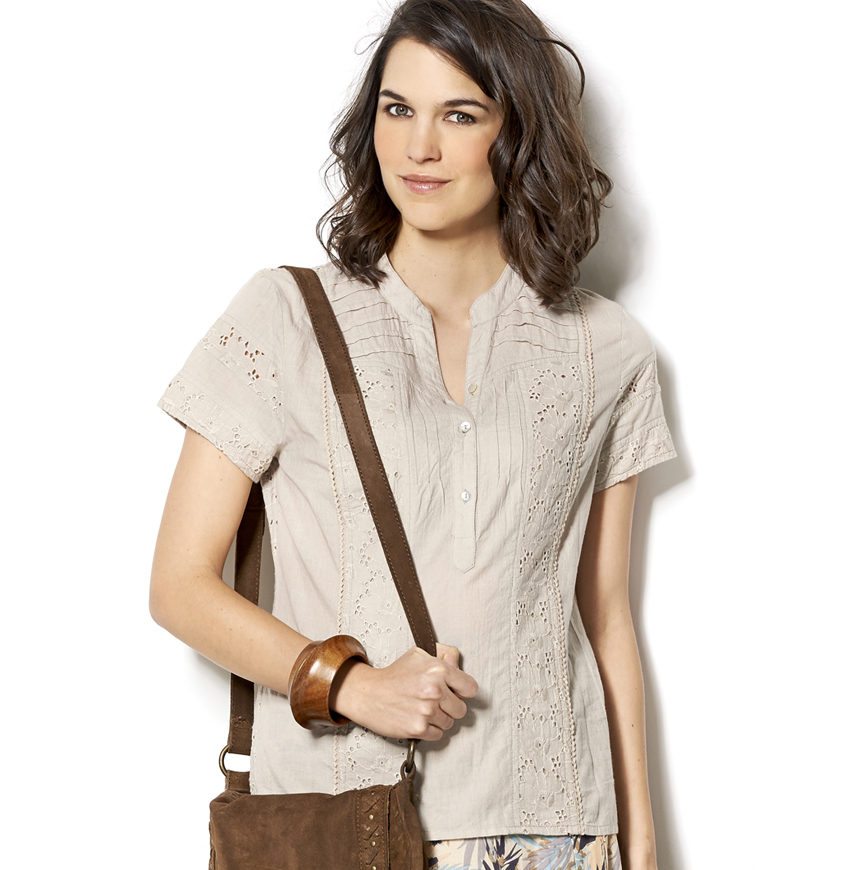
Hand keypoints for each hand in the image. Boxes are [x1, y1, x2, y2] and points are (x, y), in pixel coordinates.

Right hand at [329, 643, 477, 739]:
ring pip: (449, 723)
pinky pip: (438, 735)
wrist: (369, 694)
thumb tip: (457, 662)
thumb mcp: (418, 654)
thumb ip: (444, 653)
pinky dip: (430, 730)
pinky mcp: (419, 728)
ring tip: (423, 708)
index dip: (462, 690)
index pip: (470, 688)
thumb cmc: (394, 674)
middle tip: (435, 700)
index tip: (455, 691)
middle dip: (450, 706)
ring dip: (439, 718)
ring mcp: (427, 711)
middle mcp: (435, 690)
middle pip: (461, 709)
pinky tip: (418, 718)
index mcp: (437, 670)